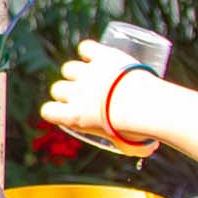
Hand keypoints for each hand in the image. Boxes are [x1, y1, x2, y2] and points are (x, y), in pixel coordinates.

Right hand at [40, 39, 160, 155]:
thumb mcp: (129, 145)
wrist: (149, 106)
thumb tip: (145, 149)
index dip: (56, 111)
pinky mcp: (102, 57)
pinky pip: (86, 48)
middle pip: (58, 88)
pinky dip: (90, 51)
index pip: (48, 111)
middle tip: (86, 95)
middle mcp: (75, 93)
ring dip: (78, 71)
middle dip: (68, 91)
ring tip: (93, 75)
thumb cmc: (139, 130)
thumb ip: (129, 146)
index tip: (68, 112)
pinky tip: (96, 55)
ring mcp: (87, 73)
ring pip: (69, 68)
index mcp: (74, 117)